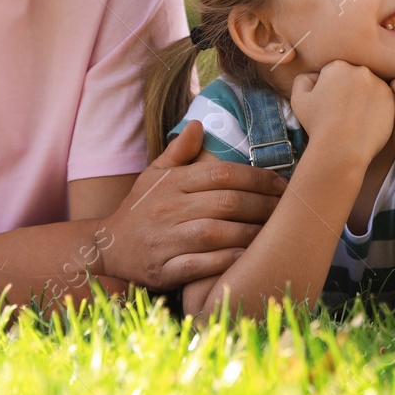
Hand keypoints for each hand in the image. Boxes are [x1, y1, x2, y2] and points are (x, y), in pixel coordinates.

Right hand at [100, 122, 287, 289]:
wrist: (107, 248)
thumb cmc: (140, 209)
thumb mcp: (154, 175)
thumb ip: (179, 151)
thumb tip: (200, 124)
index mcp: (171, 183)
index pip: (221, 174)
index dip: (255, 177)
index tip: (281, 184)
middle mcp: (168, 209)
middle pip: (224, 203)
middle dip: (262, 205)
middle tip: (287, 208)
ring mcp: (164, 241)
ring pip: (215, 233)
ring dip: (249, 232)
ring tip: (273, 232)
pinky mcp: (162, 270)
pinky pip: (198, 265)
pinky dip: (223, 261)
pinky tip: (245, 257)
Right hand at [288, 60, 394, 163]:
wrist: (342, 149)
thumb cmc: (318, 125)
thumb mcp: (298, 99)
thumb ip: (303, 80)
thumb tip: (314, 76)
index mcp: (337, 66)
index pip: (333, 72)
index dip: (329, 89)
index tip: (328, 104)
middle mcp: (360, 70)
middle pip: (353, 77)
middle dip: (347, 90)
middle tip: (341, 111)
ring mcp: (379, 84)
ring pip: (369, 87)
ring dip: (363, 97)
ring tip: (353, 118)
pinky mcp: (391, 99)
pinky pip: (382, 99)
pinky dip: (375, 107)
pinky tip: (365, 121)